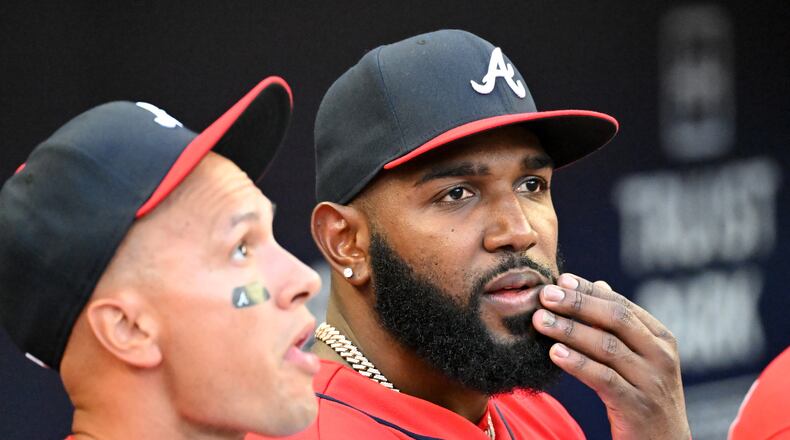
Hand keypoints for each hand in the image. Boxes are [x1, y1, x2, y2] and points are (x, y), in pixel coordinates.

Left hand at [532, 273, 689, 439]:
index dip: (589, 290)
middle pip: (615, 319)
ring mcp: (651, 381)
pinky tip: (554, 353)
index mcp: (661, 338)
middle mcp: (661, 356)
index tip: (561, 280)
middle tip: (545, 295)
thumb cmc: (643, 396)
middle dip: (577, 304)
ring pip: (606, 347)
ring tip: (540, 320)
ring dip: (569, 330)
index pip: (621, 305)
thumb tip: (598, 284)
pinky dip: (577, 363)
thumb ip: (619, 324)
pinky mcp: (637, 407)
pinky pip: (603, 379)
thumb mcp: (638, 358)